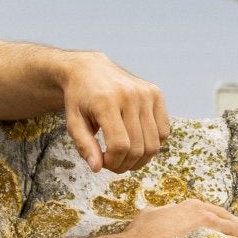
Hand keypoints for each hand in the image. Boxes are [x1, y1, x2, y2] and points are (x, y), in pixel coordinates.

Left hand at [61, 53, 169, 173]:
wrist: (89, 69)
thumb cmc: (80, 99)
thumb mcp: (73, 122)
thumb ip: (84, 146)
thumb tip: (97, 168)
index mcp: (106, 101)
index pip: (119, 145)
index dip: (113, 162)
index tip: (103, 163)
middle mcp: (129, 95)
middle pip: (138, 147)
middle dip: (125, 164)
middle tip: (113, 163)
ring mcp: (145, 93)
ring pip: (153, 143)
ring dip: (140, 159)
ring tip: (125, 156)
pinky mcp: (155, 93)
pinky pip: (163, 131)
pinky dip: (152, 144)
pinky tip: (136, 141)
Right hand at [119, 199, 237, 237]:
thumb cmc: (139, 235)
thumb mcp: (152, 219)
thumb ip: (164, 218)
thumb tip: (162, 220)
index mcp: (191, 206)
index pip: (219, 216)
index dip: (233, 228)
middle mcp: (200, 208)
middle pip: (231, 221)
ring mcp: (203, 216)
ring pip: (235, 228)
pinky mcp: (204, 225)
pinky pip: (231, 236)